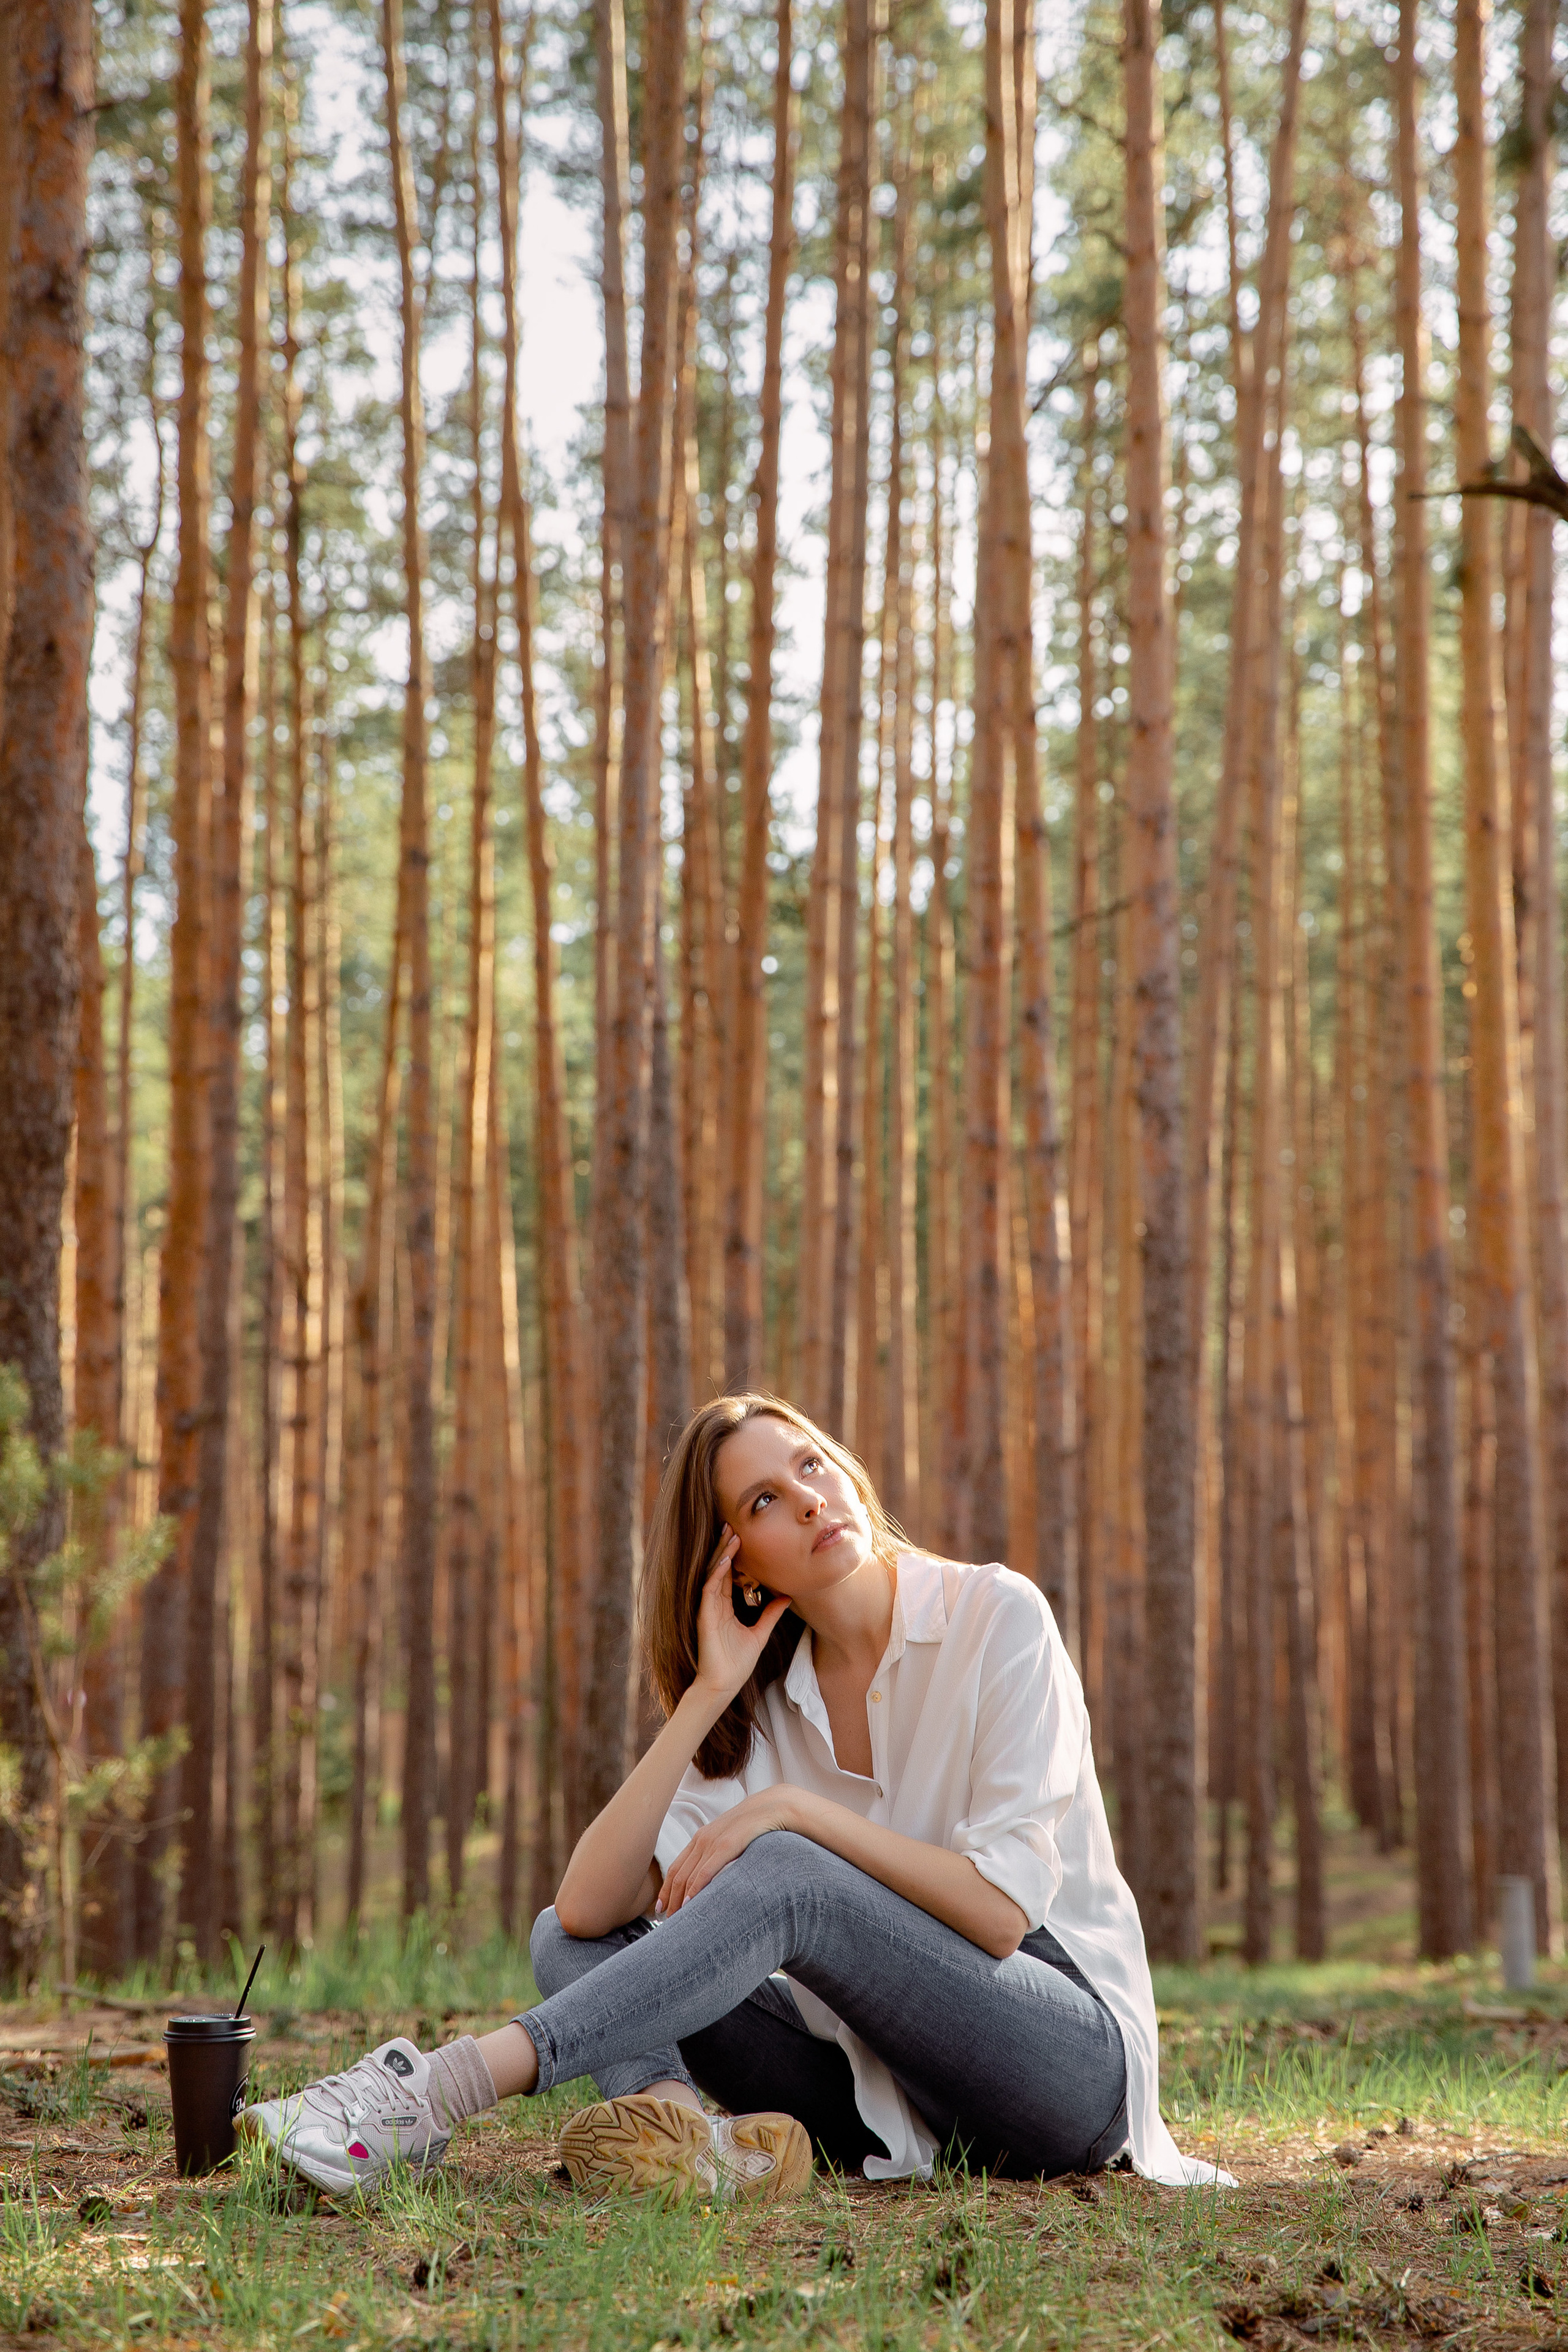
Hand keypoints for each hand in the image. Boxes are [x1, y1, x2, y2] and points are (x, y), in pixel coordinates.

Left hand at [656, 1787, 805, 1914]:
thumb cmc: (755, 1827)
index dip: (666, 1889)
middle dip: (669, 1898)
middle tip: (665, 1920)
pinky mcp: (727, 1845)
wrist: (774, 1806)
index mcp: (702, 1838)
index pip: (676, 1867)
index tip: (660, 1907)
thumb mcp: (731, 1839)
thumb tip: (712, 1878)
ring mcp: (713, 1842)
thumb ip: (719, 1854)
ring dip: (678, 1898)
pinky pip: (705, 1871)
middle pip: (678, 1874)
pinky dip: (694, 1888)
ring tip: (674, 1918)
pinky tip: (689, 1903)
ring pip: (688, 1875)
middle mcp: (702, 1839)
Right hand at [691, 1525, 790, 1706]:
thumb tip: (787, 1597)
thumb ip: (771, 1614)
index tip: (743, 1537)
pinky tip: (725, 1559)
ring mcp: (708, 1608)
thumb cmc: (737, 1663)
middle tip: (732, 1524)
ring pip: (713, 1574)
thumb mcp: (760, 1633)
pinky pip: (709, 1588)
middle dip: (725, 1547)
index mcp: (724, 1606)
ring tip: (730, 1534)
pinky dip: (717, 1573)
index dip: (734, 1556)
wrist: (723, 1685)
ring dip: (721, 1554)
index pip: (728, 1575)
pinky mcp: (704, 1615)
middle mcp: (714, 1604)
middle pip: (719, 1569)